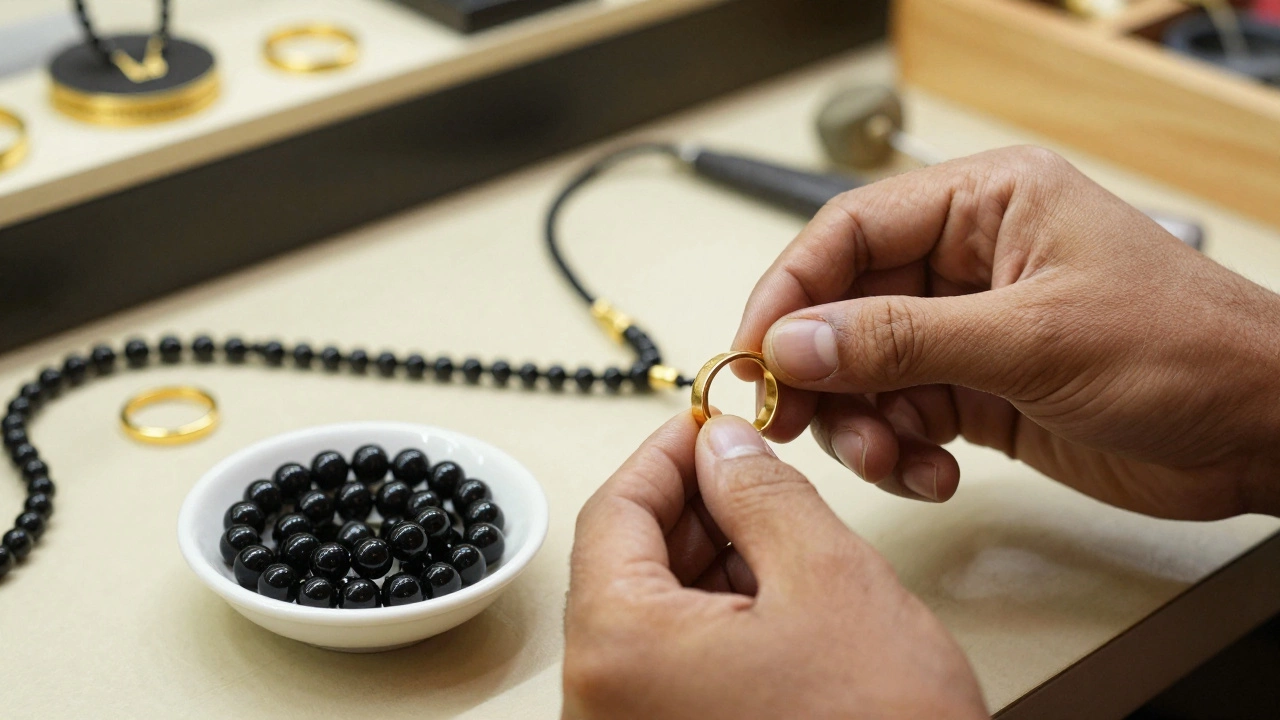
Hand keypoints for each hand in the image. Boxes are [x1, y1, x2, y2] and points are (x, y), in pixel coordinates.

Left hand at [562, 413, 985, 719]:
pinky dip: (714, 621)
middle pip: (623, 565)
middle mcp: (601, 701)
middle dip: (691, 508)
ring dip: (708, 563)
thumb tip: (723, 446)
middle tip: (752, 474)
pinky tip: (774, 603)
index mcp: (618, 648)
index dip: (665, 455)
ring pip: (650, 615)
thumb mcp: (828, 579)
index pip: (612, 513)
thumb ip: (762, 494)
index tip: (706, 425)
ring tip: (778, 539)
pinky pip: (669, 666)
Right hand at [733, 147, 1279, 518]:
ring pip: (867, 371)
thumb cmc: (1184, 351)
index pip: (850, 231)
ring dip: (862, 424)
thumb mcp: (1032, 338)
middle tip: (794, 422)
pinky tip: (933, 475)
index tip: (754, 351)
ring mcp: (971, 328)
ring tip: (891, 461)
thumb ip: (902, 340)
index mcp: (985, 204)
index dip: (791, 289)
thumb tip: (794, 342)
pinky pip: (904, 416)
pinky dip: (901, 453)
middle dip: (821, 372)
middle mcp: (969, 260)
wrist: (1263, 431)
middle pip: (846, 306)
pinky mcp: (980, 391)